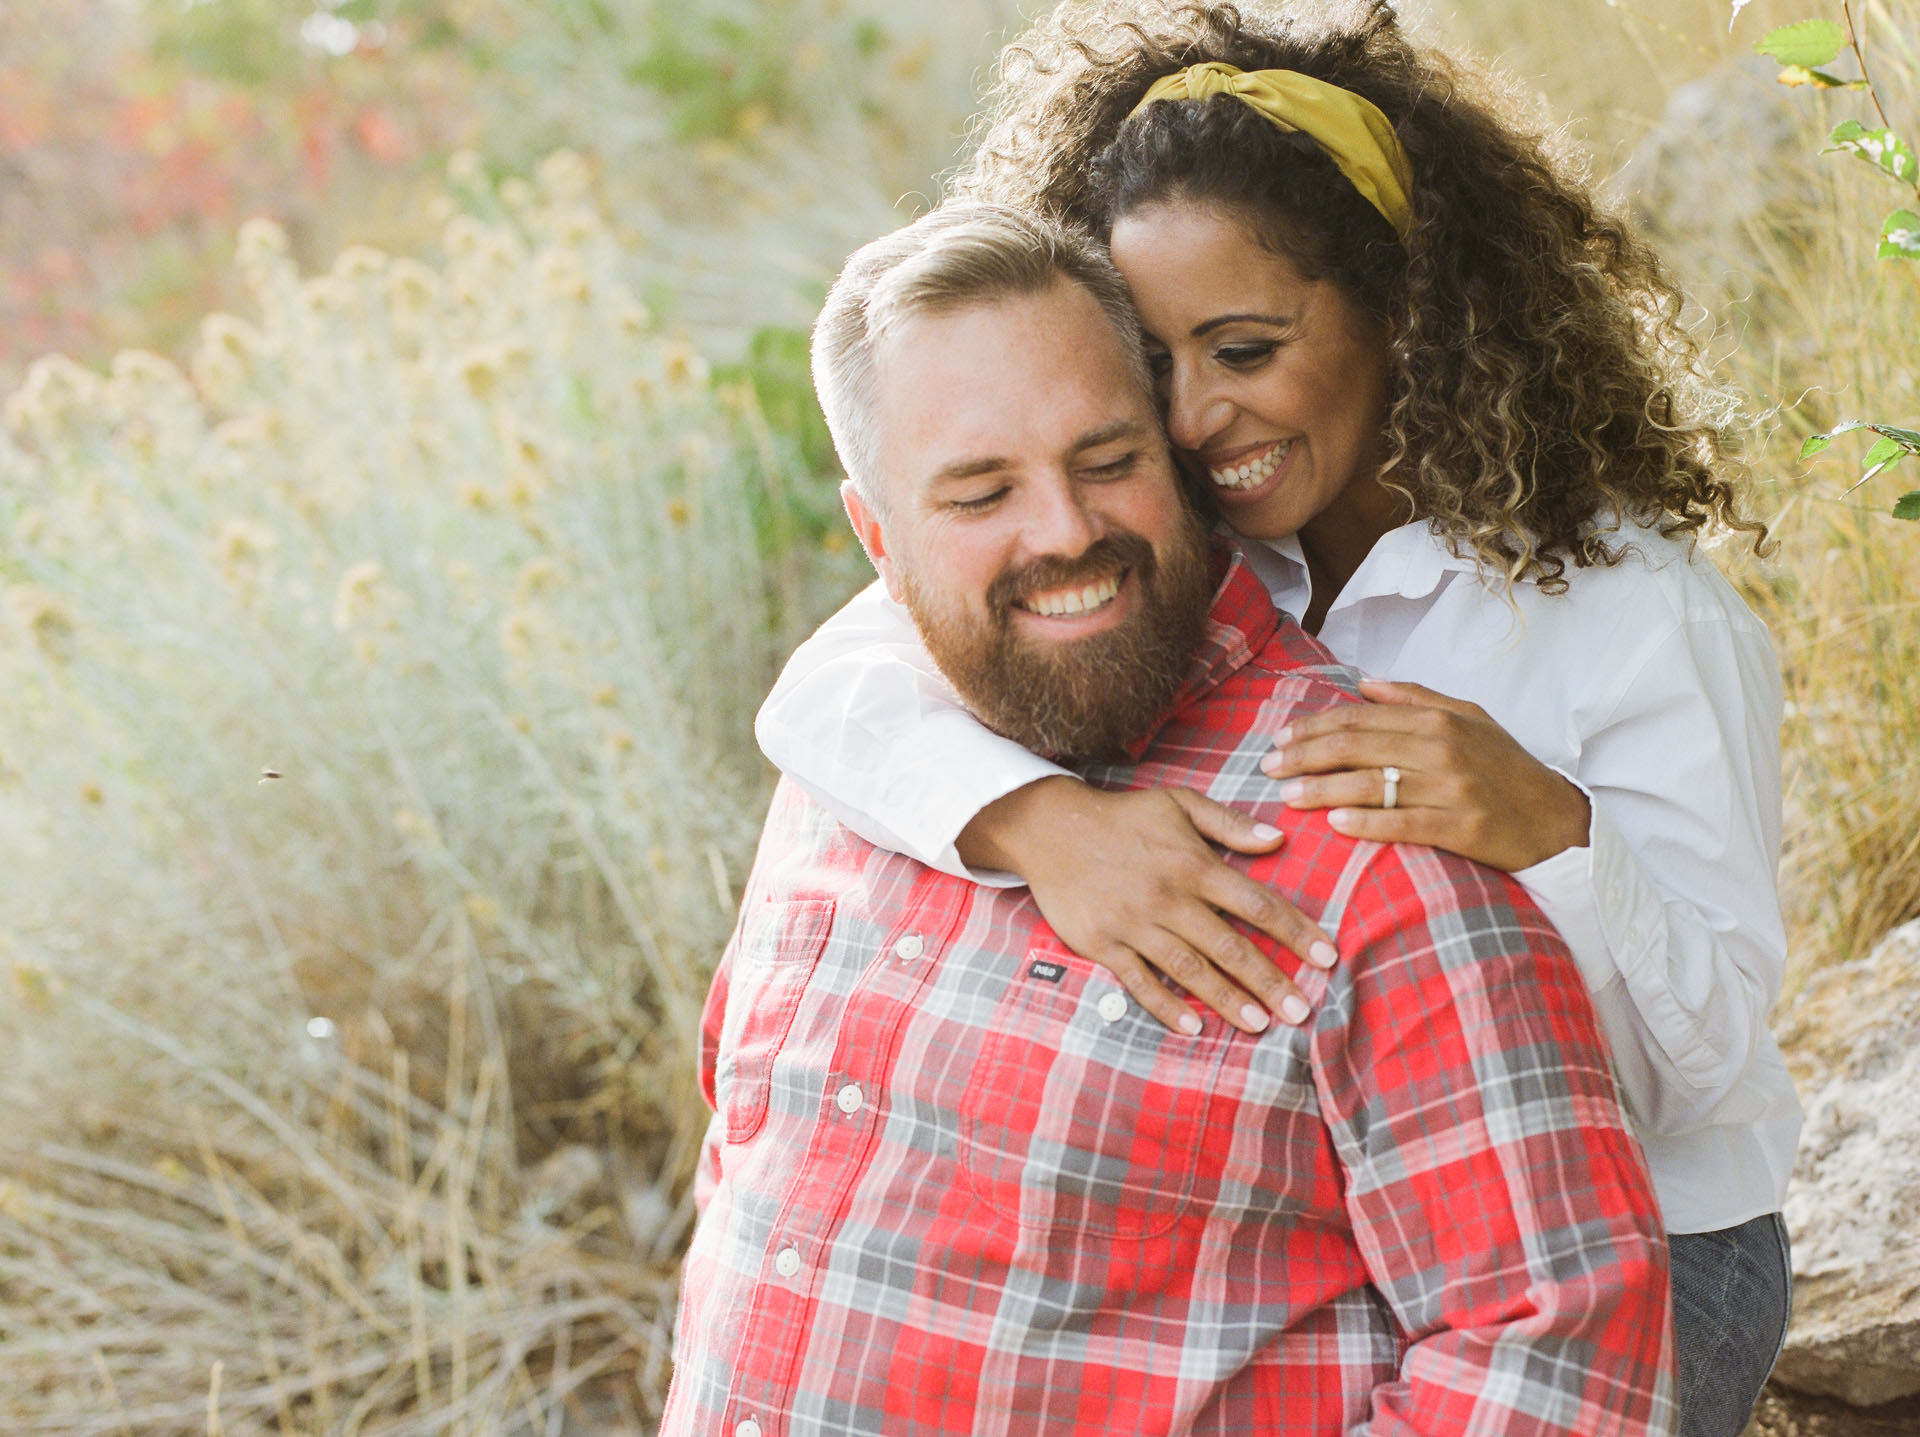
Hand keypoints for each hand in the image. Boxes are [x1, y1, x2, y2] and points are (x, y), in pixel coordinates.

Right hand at [957, 777, 1339, 1035]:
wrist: (1051, 828)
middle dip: (1270, 980)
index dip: (1295, 931)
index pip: (1256, 903)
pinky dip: (1165, 1006)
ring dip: (1227, 1000)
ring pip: (1190, 969)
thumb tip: (1279, 840)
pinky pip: (1139, 981)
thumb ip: (1230, 823)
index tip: (1326, 957)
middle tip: (1302, 1012)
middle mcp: (1168, 897)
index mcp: (1193, 864)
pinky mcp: (1103, 944)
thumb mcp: (1178, 803)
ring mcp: (1134, 923)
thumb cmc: (1123, 816)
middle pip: (1229, 946)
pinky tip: (1193, 1027)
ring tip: (1261, 1025)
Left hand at [1260, 678, 1590, 870]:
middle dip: (1304, 756)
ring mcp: (1452, 788)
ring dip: (1321, 790)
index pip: (1359, 717)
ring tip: (1286, 796)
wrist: (1556, 820)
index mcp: (1437, 719)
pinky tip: (1333, 825)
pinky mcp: (1462, 827)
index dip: (1313, 727)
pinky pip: (1403, 823)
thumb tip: (1364, 682)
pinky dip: (1365, 823)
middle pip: (1355, 747)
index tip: (1280, 739)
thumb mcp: (1468, 718)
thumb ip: (1415, 697)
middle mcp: (1442, 747)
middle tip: (1268, 768)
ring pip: (1371, 784)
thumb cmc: (1505, 769)